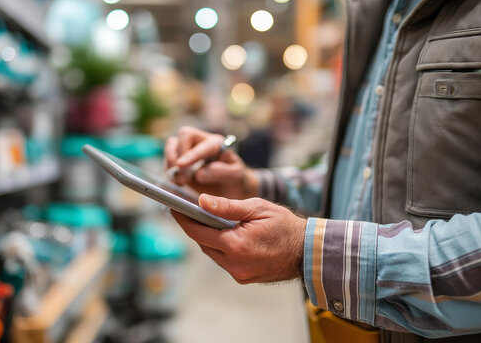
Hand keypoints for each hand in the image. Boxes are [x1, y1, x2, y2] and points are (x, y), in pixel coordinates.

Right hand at [165, 126, 258, 199]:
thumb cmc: (235, 178)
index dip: (190, 154)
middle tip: (183, 179)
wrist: (230, 186)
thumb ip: (222, 172)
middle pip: (184, 134)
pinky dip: (168, 170)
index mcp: (217, 144)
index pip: (201, 144)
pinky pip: (168, 158)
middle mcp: (202, 142)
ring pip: (172, 144)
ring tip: (180, 182)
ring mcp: (189, 150)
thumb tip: (200, 173)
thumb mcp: (236, 175)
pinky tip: (176, 182)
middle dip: (179, 155)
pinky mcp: (180, 160)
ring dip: (171, 163)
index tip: (181, 165)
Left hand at [171, 194, 306, 283]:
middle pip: (202, 243)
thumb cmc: (285, 226)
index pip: (198, 231)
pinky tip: (221, 234)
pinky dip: (219, 247)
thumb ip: (227, 206)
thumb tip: (202, 202)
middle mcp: (234, 264)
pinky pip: (223, 260)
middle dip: (193, 226)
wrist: (308, 251)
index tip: (172, 206)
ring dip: (207, 237)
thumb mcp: (257, 208)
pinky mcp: (243, 278)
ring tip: (203, 219)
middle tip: (186, 209)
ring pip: (212, 253)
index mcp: (236, 245)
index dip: (182, 218)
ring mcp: (239, 274)